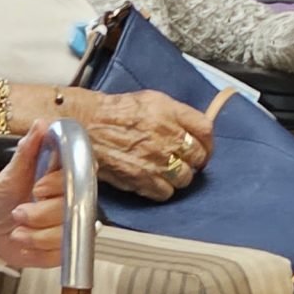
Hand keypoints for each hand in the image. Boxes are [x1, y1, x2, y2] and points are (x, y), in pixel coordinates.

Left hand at [0, 125, 65, 265]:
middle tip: (17, 212)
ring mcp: (67, 226)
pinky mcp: (61, 248)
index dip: (58, 185)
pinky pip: (59, 254)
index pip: (78, 177)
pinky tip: (24, 242)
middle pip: (71, 209)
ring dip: (36, 235)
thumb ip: (27, 150)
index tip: (37, 188)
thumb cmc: (0, 195)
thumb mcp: (9, 173)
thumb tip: (41, 124)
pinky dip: (37, 250)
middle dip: (40, 214)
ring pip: (66, 234)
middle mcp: (70, 201)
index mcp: (63, 178)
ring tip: (17, 231)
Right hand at [73, 91, 214, 202]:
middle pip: (199, 156)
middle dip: (194, 161)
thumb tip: (194, 128)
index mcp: (170, 113)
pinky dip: (162, 189)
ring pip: (185, 178)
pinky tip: (154, 180)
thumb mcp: (151, 100)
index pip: (205, 130)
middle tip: (185, 161)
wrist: (86, 125)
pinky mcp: (143, 179)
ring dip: (179, 177)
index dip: (207, 142)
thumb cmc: (115, 112)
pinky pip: (166, 192)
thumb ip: (176, 114)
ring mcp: (156, 160)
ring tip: (168, 172)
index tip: (204, 148)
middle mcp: (167, 136)